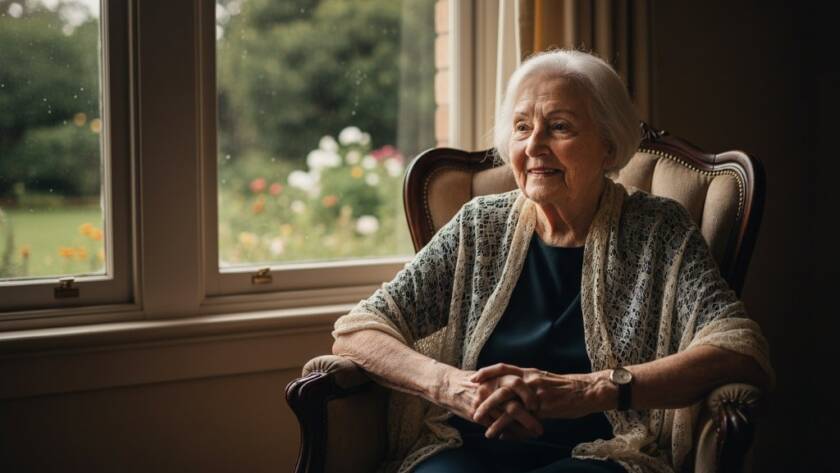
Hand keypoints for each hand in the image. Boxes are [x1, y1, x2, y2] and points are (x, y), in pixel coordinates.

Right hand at [435, 367, 542, 438]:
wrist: (449, 385)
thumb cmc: (474, 381)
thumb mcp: (492, 375)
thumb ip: (508, 381)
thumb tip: (530, 388)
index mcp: (497, 377)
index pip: (518, 384)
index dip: (530, 395)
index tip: (539, 406)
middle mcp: (490, 389)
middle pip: (513, 405)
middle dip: (529, 418)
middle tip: (540, 426)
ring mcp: (483, 404)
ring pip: (505, 420)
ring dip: (521, 430)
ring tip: (532, 435)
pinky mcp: (477, 414)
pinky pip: (495, 426)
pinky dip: (507, 433)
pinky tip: (516, 436)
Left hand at [471, 363, 610, 435]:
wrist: (587, 391)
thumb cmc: (567, 388)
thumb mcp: (544, 381)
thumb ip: (529, 386)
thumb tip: (516, 396)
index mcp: (529, 372)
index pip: (503, 368)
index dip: (487, 372)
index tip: (473, 378)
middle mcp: (530, 380)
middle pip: (501, 385)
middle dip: (485, 397)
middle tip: (472, 408)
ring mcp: (536, 393)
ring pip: (508, 401)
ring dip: (492, 414)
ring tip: (482, 425)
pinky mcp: (543, 407)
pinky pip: (521, 417)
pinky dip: (508, 426)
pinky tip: (500, 435)